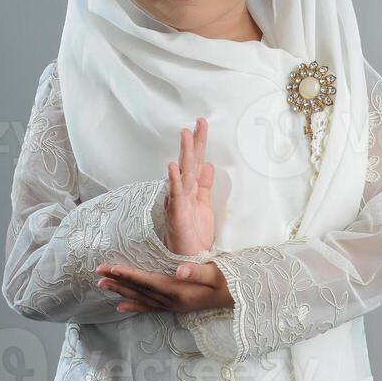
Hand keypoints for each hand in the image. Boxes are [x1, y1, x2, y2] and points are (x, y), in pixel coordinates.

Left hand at [93, 260, 233, 315]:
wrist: (237, 298)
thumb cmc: (228, 281)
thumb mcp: (216, 274)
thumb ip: (198, 271)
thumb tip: (180, 270)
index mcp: (178, 291)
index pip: (147, 281)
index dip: (128, 274)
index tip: (111, 268)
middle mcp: (171, 301)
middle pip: (139, 290)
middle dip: (118, 281)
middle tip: (98, 273)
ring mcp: (171, 306)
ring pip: (140, 299)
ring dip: (121, 292)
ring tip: (102, 285)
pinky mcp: (174, 307)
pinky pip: (148, 308)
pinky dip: (133, 307)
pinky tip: (120, 307)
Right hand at [164, 116, 215, 254]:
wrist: (189, 259)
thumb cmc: (194, 234)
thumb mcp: (204, 205)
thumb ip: (205, 185)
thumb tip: (209, 165)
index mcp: (191, 189)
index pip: (196, 162)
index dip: (200, 144)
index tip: (202, 124)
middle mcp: (183, 192)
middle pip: (190, 162)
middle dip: (195, 141)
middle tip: (199, 121)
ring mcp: (178, 201)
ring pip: (183, 173)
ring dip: (184, 153)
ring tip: (186, 134)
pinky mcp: (177, 214)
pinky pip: (175, 194)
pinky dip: (173, 180)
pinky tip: (172, 166)